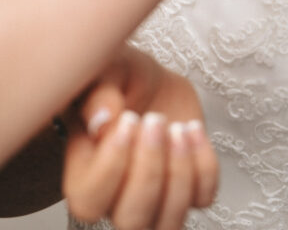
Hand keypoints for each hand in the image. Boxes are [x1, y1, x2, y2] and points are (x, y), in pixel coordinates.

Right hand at [63, 46, 217, 229]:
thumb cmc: (121, 79)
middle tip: (155, 120)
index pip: (88, 202)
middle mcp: (115, 199)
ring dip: (179, 174)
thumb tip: (101, 123)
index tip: (128, 120)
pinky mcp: (187, 187)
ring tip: (178, 128)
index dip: (111, 167)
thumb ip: (98, 95)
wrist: (151, 80)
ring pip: (168, 223)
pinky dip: (204, 166)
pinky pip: (202, 198)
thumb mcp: (104, 72)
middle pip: (131, 220)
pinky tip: (192, 128)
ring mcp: (155, 199)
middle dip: (150, 170)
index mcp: (83, 175)